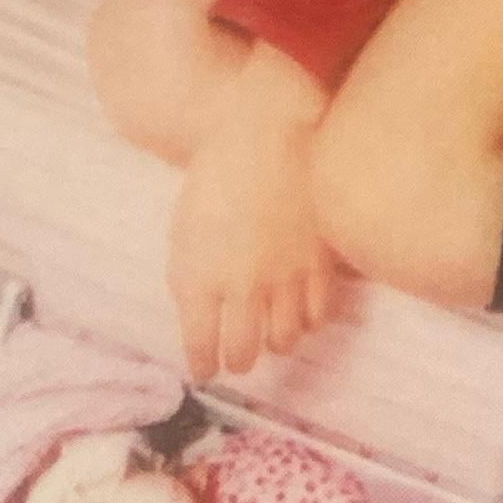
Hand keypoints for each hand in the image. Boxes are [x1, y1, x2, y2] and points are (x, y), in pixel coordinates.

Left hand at [168, 48, 336, 381]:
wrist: (260, 132)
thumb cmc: (213, 182)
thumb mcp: (184, 237)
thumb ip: (192, 287)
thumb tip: (204, 328)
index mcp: (198, 279)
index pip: (201, 347)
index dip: (203, 366)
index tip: (206, 371)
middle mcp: (241, 285)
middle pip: (244, 352)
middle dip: (238, 361)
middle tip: (238, 359)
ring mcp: (284, 274)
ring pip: (284, 339)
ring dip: (274, 343)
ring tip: (271, 337)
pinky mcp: (318, 259)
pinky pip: (318, 313)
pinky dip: (308, 321)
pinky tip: (300, 313)